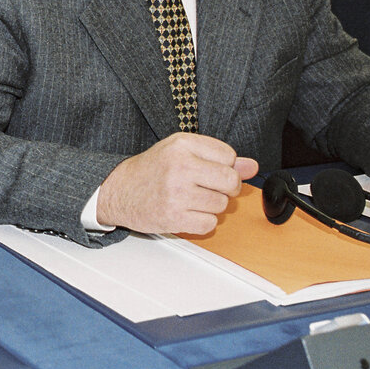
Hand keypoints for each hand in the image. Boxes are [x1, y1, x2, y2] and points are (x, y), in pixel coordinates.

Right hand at [97, 133, 258, 234]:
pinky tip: (186, 212)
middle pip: (231, 181)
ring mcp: (177, 192)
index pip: (229, 155)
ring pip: (222, 205)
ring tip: (190, 200)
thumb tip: (252, 166)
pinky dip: (202, 222)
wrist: (118, 190)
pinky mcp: (174, 216)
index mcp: (182, 144)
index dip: (224, 166)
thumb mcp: (181, 152)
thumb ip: (218, 158)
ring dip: (211, 206)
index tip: (208, 170)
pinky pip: (210, 224)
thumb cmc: (151, 170)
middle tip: (207, 188)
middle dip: (225, 188)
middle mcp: (180, 166)